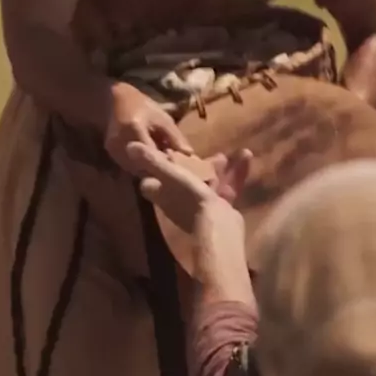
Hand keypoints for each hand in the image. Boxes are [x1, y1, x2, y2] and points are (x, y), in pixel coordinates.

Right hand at [104, 82, 192, 172]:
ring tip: (157, 164)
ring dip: (146, 169)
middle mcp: (120, 140)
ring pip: (134, 169)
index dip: (166, 162)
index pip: (153, 154)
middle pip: (142, 165)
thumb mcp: (161, 118)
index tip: (176, 163)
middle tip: (168, 167)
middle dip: (156, 168)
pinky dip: (138, 165)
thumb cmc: (141, 105)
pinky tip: (146, 161)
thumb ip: (174, 136)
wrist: (114, 99)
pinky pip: (127, 165)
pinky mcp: (110, 152)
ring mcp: (113, 147)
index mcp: (134, 128)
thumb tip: (189, 154)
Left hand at [127, 141, 251, 231]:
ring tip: (225, 155)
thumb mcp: (170, 174)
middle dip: (192, 166)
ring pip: (207, 183)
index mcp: (165, 193)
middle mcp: (180, 201)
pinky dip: (235, 174)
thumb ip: (152, 161)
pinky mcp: (221, 209)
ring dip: (216, 168)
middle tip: (198, 153)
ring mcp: (201, 207)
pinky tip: (246, 156)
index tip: (163, 155)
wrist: (218, 229)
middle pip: (183, 181)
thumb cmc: (189, 198)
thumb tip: (129, 146)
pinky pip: (227, 188)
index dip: (155, 170)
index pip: (152, 183)